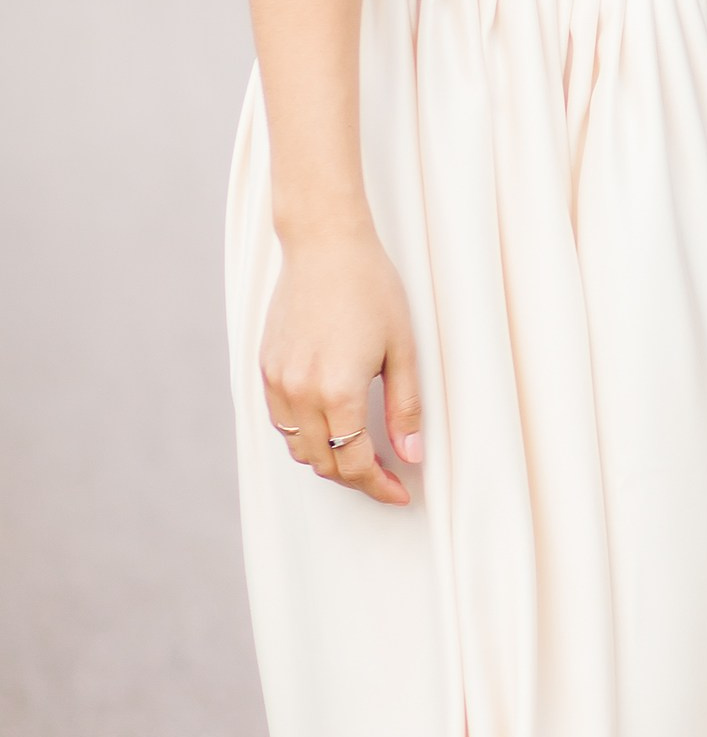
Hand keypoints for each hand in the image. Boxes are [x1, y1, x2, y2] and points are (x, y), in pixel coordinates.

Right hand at [260, 222, 422, 506]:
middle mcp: (300, 393)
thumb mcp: (401, 348)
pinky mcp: (265, 368)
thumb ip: (406, 407)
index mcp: (337, 392)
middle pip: (323, 463)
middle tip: (385, 472)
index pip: (354, 463)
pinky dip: (304, 434)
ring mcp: (277, 382)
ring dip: (327, 458)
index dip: (378, 485)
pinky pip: (281, 421)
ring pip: (297, 447)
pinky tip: (330, 423)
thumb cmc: (370, 288)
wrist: (324, 245)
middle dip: (355, 477)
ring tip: (360, 450)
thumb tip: (412, 455)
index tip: (399, 492)